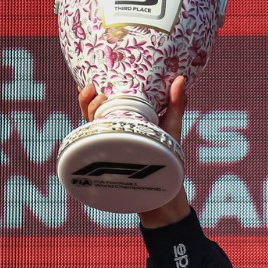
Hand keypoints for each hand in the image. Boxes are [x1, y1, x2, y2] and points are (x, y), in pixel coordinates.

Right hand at [76, 77, 191, 226]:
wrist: (166, 189)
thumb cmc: (169, 157)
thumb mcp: (172, 126)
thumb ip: (175, 103)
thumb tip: (180, 78)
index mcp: (123, 122)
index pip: (101, 105)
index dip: (91, 95)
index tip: (92, 84)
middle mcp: (114, 134)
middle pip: (91, 115)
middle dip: (88, 102)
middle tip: (96, 92)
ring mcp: (111, 148)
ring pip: (91, 129)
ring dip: (90, 115)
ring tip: (100, 104)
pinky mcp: (111, 162)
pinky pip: (95, 149)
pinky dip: (92, 138)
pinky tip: (93, 130)